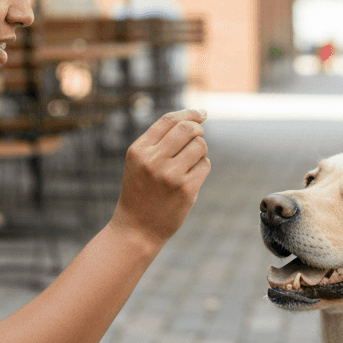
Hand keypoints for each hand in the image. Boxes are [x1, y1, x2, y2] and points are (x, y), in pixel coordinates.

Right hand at [112, 109, 209, 246]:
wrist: (137, 228)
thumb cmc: (141, 191)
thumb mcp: (140, 162)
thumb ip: (159, 141)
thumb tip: (195, 119)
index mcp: (138, 150)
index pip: (169, 120)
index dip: (189, 113)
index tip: (202, 113)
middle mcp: (153, 160)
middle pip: (187, 129)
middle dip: (198, 129)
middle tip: (198, 136)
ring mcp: (170, 175)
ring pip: (199, 146)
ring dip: (200, 150)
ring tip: (190, 163)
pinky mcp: (186, 190)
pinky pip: (205, 165)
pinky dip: (202, 167)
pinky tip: (191, 178)